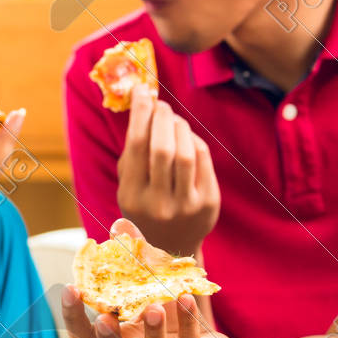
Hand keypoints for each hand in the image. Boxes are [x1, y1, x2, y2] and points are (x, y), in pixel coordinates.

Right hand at [61, 220, 231, 337]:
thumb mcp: (151, 286)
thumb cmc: (171, 318)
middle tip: (103, 316)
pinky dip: (188, 322)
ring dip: (152, 332)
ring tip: (153, 306)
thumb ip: (135, 258)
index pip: (84, 337)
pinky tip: (186, 298)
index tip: (71, 289)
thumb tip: (119, 225)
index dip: (73, 318)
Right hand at [116, 85, 219, 256]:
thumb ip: (132, 152)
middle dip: (162, 117)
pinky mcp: (208, 203)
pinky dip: (195, 141)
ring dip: (180, 127)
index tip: (141, 91)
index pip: (136, 146)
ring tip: (173, 119)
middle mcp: (158, 204)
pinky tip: (187, 137)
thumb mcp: (129, 186)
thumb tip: (142, 106)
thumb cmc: (146, 206)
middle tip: (161, 104)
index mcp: (132, 197)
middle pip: (162, 148)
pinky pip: (203, 161)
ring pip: (186, 153)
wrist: (172, 247)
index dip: (140, 113)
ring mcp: (186, 205)